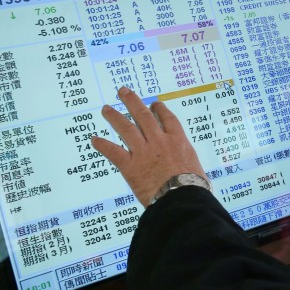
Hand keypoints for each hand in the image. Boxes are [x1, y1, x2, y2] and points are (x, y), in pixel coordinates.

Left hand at [91, 86, 207, 206]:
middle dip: (132, 102)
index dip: (159, 109)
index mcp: (177, 140)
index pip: (167, 119)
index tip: (154, 104)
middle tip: (123, 92)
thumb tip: (191, 170)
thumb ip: (187, 162)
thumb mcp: (195, 167)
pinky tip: (94, 140)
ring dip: (115, 117)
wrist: (180, 197)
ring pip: (126, 128)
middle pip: (144, 116)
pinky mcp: (130, 166)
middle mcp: (159, 141)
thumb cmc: (193, 185)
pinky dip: (103, 145)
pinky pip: (113, 152)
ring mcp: (143, 152)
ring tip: (106, 108)